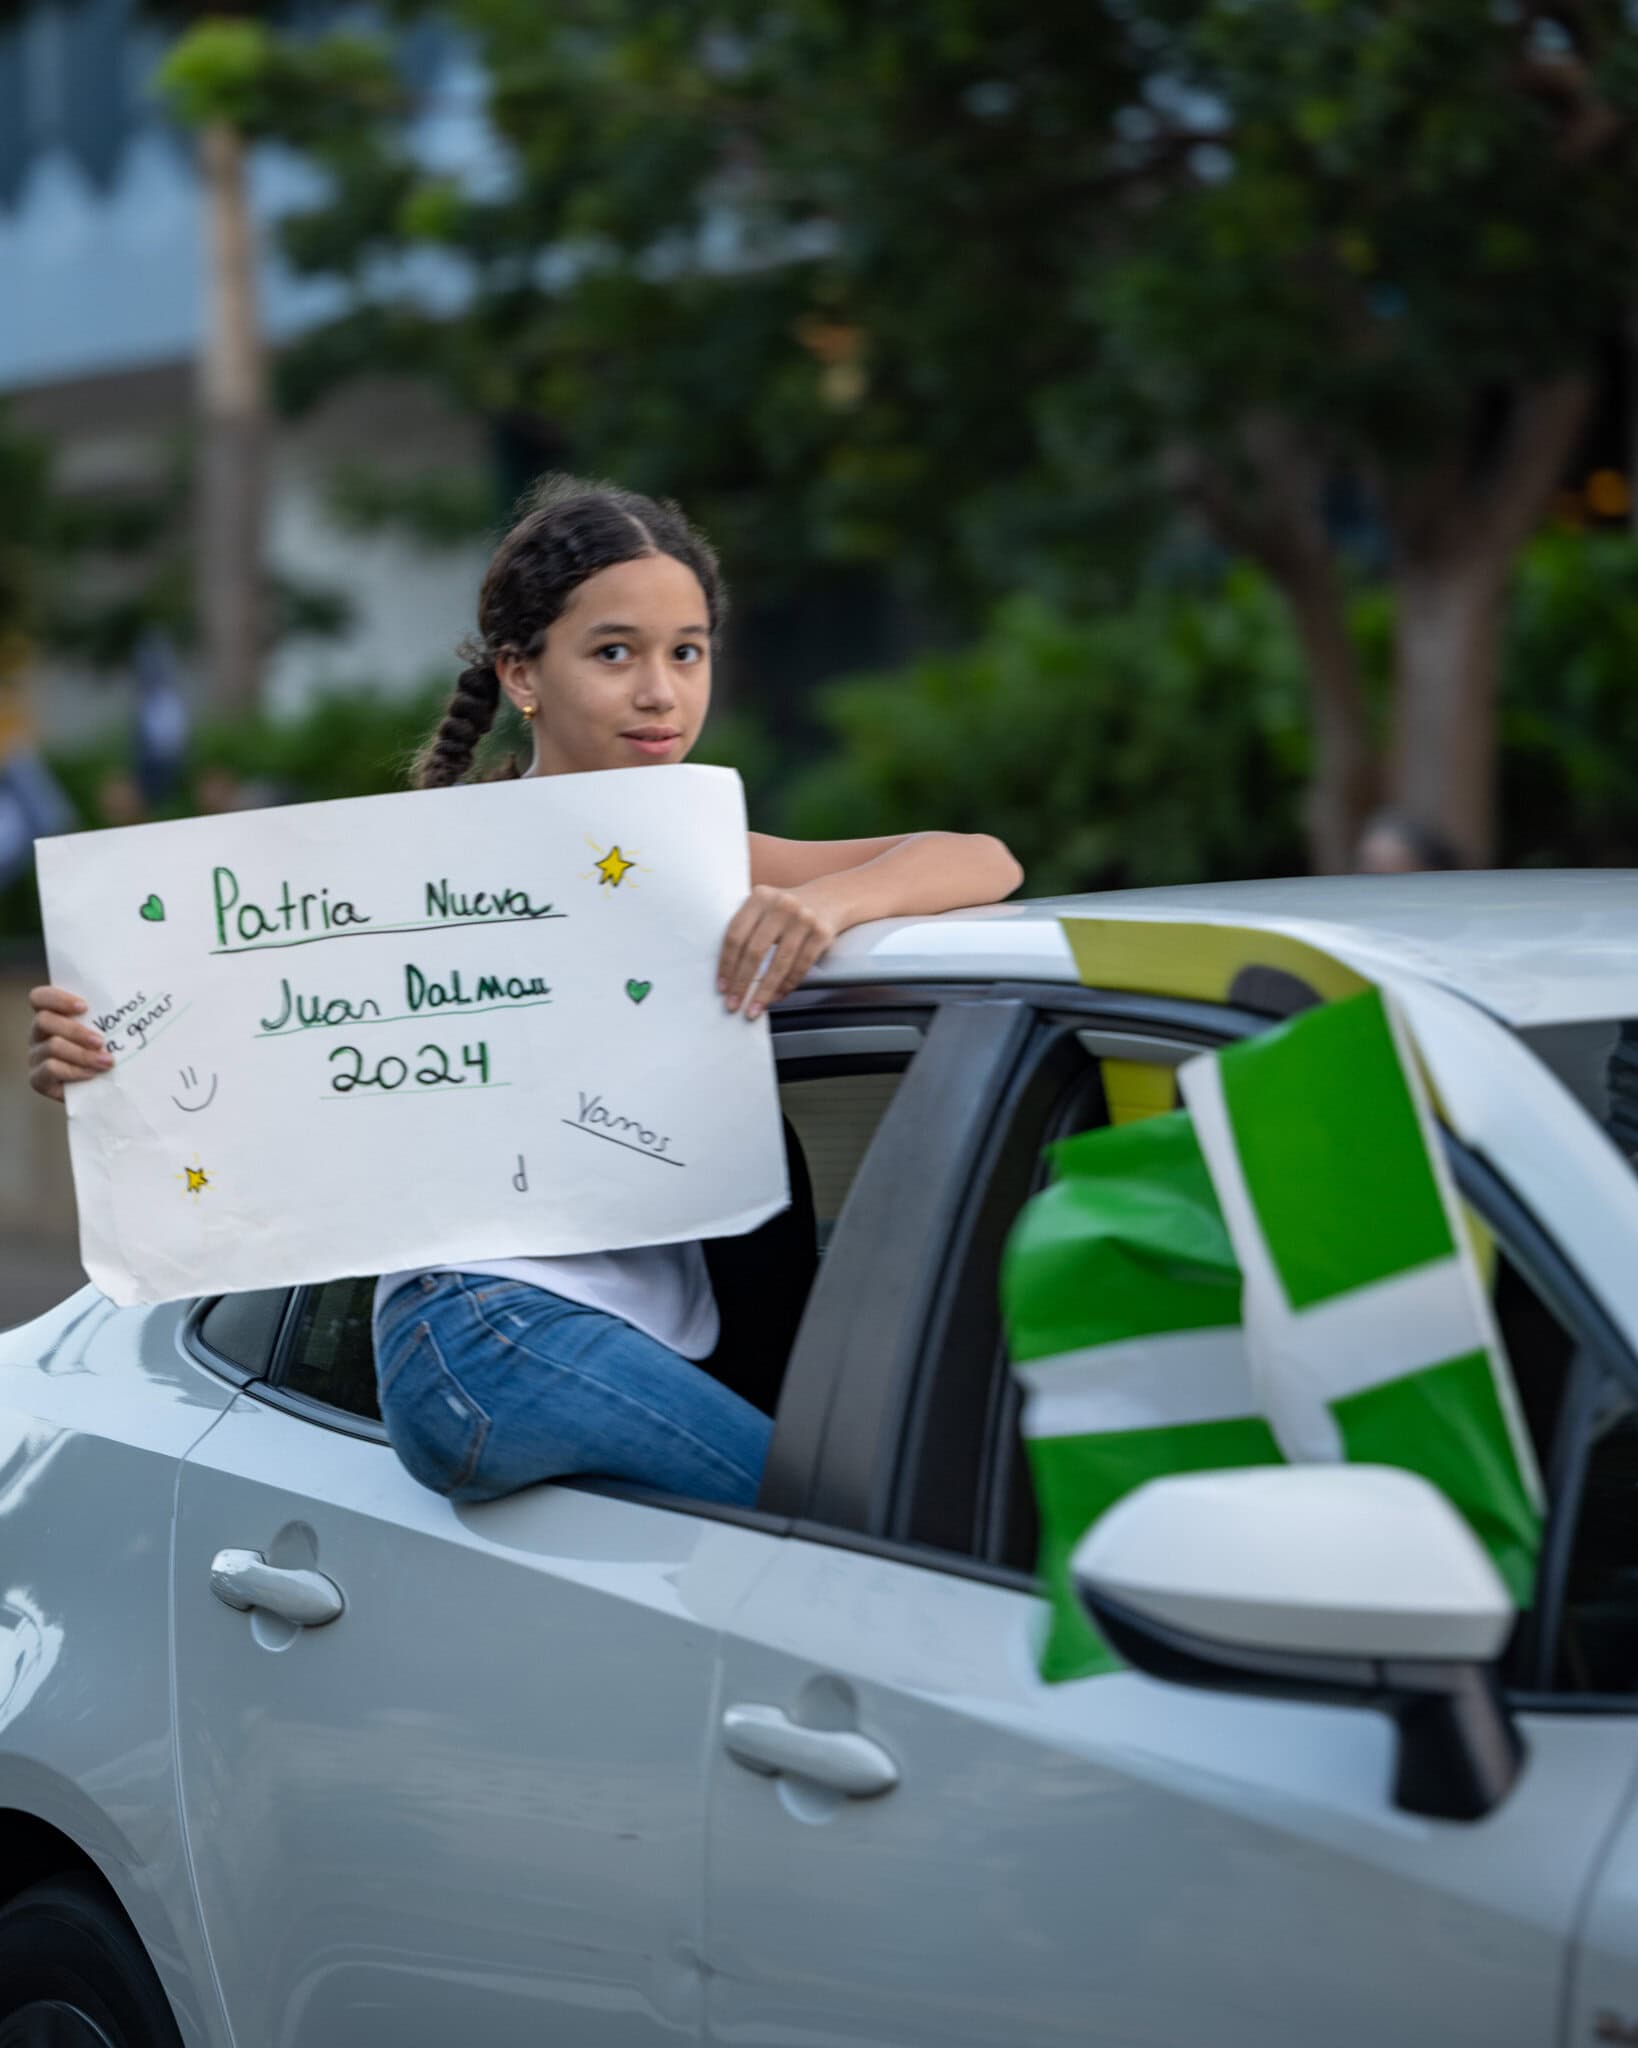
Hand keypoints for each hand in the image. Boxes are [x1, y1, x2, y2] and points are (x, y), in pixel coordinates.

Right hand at [28, 985, 110, 1102]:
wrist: (108, 1088)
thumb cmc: (112, 1050)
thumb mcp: (112, 1028)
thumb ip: (114, 1012)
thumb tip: (142, 987)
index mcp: (52, 1013)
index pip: (40, 997)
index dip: (58, 999)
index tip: (85, 1007)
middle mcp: (40, 1032)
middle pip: (44, 1020)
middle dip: (75, 1031)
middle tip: (101, 1042)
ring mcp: (36, 1056)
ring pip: (51, 1047)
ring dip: (82, 1054)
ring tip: (107, 1062)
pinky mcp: (39, 1080)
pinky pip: (50, 1070)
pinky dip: (74, 1071)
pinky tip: (92, 1074)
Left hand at [718, 884, 840, 1020]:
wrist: (830, 898)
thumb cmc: (786, 911)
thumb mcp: (765, 906)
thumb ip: (746, 927)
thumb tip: (727, 973)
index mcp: (760, 897)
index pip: (736, 934)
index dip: (726, 964)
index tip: (722, 988)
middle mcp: (782, 904)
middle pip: (755, 951)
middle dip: (742, 983)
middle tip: (733, 1005)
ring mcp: (804, 919)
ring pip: (779, 963)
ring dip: (764, 992)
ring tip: (754, 1009)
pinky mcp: (822, 933)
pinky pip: (801, 966)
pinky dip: (787, 985)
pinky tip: (776, 997)